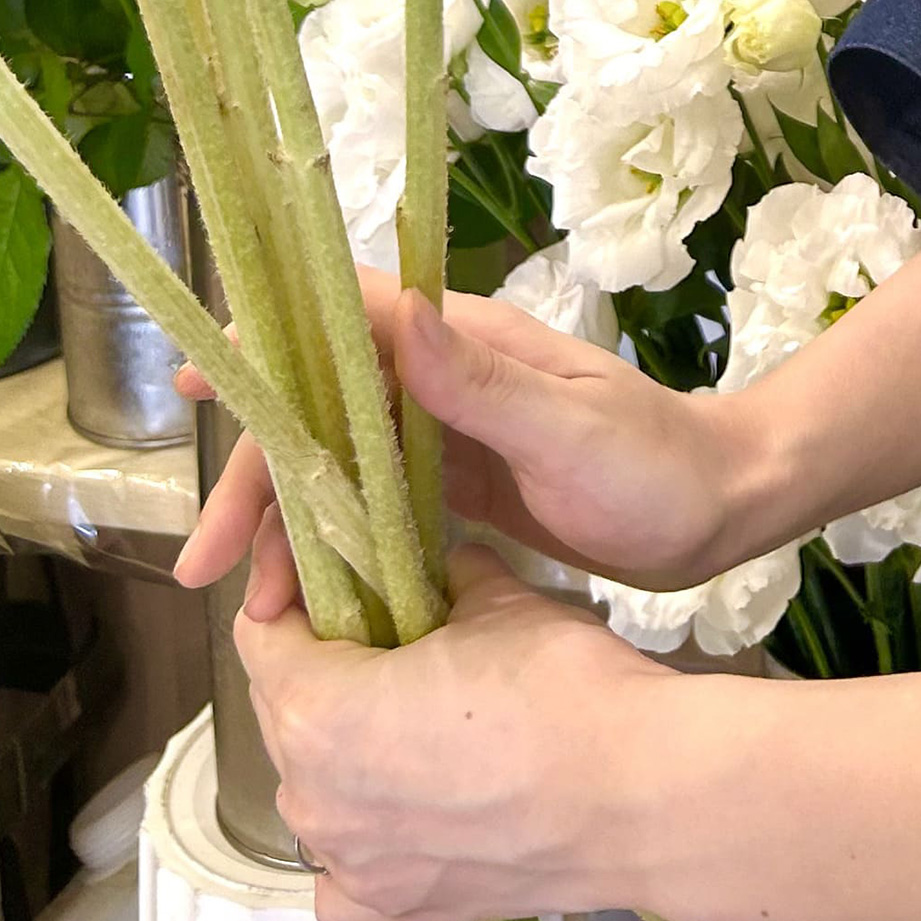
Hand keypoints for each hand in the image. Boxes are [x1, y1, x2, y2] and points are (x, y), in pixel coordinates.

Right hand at [175, 276, 751, 598]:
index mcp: (466, 342)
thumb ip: (484, 383)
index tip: (200, 387)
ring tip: (251, 602)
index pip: (348, 322)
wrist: (719, 509)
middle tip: (211, 562)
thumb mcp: (572, 428)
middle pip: (322, 409)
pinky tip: (304, 597)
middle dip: (258, 477)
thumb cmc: (656, 465)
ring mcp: (448, 432)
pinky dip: (331, 546)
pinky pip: (372, 506)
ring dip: (286, 523)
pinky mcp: (458, 484)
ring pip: (337, 462)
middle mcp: (444, 377)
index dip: (269, 349)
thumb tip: (405, 318)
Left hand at [234, 514, 679, 920]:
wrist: (637, 793)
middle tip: (388, 633)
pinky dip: (364, 839)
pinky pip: (344, 872)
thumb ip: (447, 578)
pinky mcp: (394, 907)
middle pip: (281, 708)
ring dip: (345, 747)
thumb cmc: (563, 691)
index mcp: (317, 710)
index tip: (330, 574)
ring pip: (313, 786)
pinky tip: (407, 808)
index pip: (261, 631)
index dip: (293, 591)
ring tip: (415, 716)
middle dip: (323, 664)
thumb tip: (445, 570)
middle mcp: (313, 798)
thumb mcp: (499, 599)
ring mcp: (351, 863)